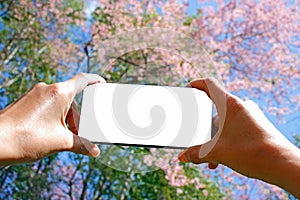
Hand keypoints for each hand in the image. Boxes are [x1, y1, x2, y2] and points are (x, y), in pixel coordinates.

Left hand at [0, 73, 105, 165]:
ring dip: (65, 120)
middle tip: (79, 135)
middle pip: (71, 100)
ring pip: (58, 104)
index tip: (102, 82)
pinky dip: (53, 118)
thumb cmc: (26, 138)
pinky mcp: (25, 102)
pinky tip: (50, 134)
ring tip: (63, 138)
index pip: (83, 80)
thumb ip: (81, 145)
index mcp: (59, 93)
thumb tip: (95, 152)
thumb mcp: (60, 142)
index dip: (95, 79)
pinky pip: (46, 106)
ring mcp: (34, 95)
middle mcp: (47, 89)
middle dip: (77, 118)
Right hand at [178, 78, 299, 196]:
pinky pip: (236, 128)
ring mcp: (251, 114)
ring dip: (215, 138)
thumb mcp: (217, 153)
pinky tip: (222, 158)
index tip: (189, 88)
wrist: (283, 164)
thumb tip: (183, 158)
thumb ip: (196, 154)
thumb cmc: (252, 153)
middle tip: (197, 139)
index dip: (197, 84)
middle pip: (215, 110)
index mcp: (230, 105)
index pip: (210, 85)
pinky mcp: (257, 124)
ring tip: (211, 157)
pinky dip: (227, 140)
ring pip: (225, 122)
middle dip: (204, 127)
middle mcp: (241, 106)